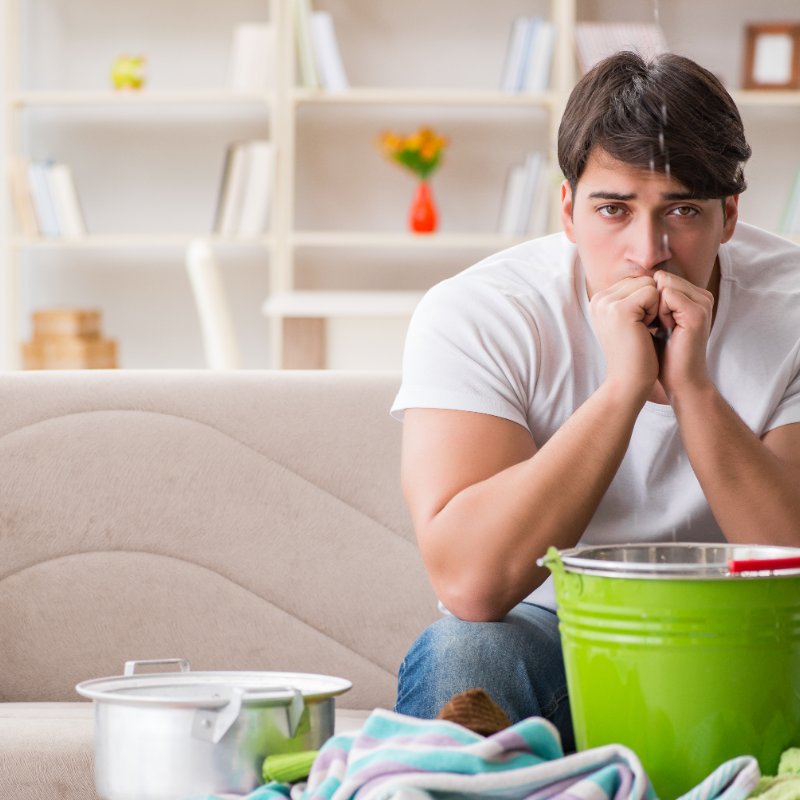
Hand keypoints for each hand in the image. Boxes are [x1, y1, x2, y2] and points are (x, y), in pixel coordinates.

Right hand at [589, 275, 659, 402]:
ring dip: (655, 307)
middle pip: (642, 280)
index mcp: (599, 300)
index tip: (638, 326)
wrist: (629, 380)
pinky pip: (652, 293)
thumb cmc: (635, 353)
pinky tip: (646, 329)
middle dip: (651, 303)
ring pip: (648, 284)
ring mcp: (606, 303)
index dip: (646, 302)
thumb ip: (634, 297)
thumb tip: (654, 276)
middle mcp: (598, 298)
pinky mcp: (620, 309)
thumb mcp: (630, 321)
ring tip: (643, 329)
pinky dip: (656, 311)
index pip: (636, 281)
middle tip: (642, 328)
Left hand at [652, 270, 714, 397]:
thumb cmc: (662, 354)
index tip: (651, 322)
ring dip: (653, 307)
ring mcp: (702, 303)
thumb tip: (629, 281)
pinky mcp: (697, 313)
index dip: (647, 299)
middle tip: (657, 326)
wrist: (679, 380)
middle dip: (650, 301)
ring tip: (662, 328)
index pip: (661, 278)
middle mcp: (701, 296)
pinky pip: (668, 295)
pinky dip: (658, 312)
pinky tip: (664, 330)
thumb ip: (649, 300)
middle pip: (662, 278)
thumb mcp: (653, 321)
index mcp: (693, 296)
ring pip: (664, 284)